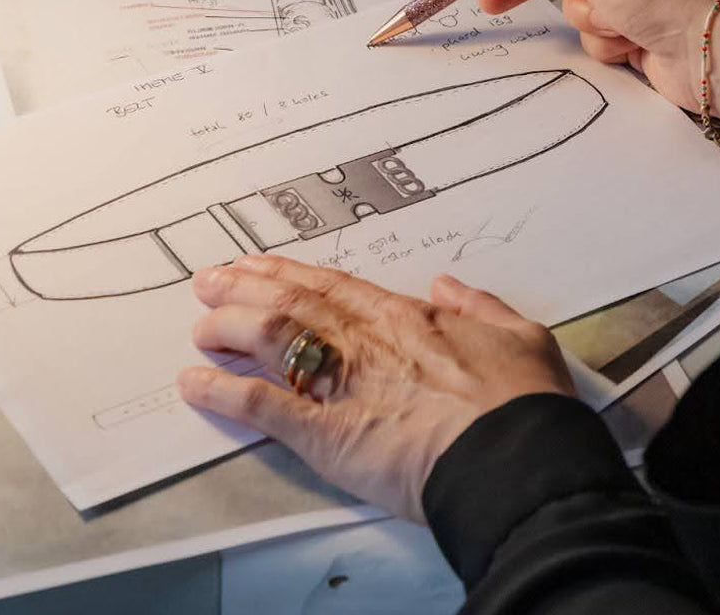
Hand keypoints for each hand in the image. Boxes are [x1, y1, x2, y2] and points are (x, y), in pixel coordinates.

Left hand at [177, 255, 574, 521]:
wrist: (516, 456)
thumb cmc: (524, 402)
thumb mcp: (520, 335)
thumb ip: (480, 305)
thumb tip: (448, 284)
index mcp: (409, 317)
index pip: (334, 286)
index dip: (290, 273)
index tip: (258, 264)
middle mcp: (367, 340)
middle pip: (291, 304)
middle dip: (244, 289)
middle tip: (208, 282)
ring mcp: (343, 384)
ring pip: (270, 339)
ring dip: (228, 328)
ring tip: (199, 326)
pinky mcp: (327, 434)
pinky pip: (263, 406)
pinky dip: (223, 392)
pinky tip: (195, 384)